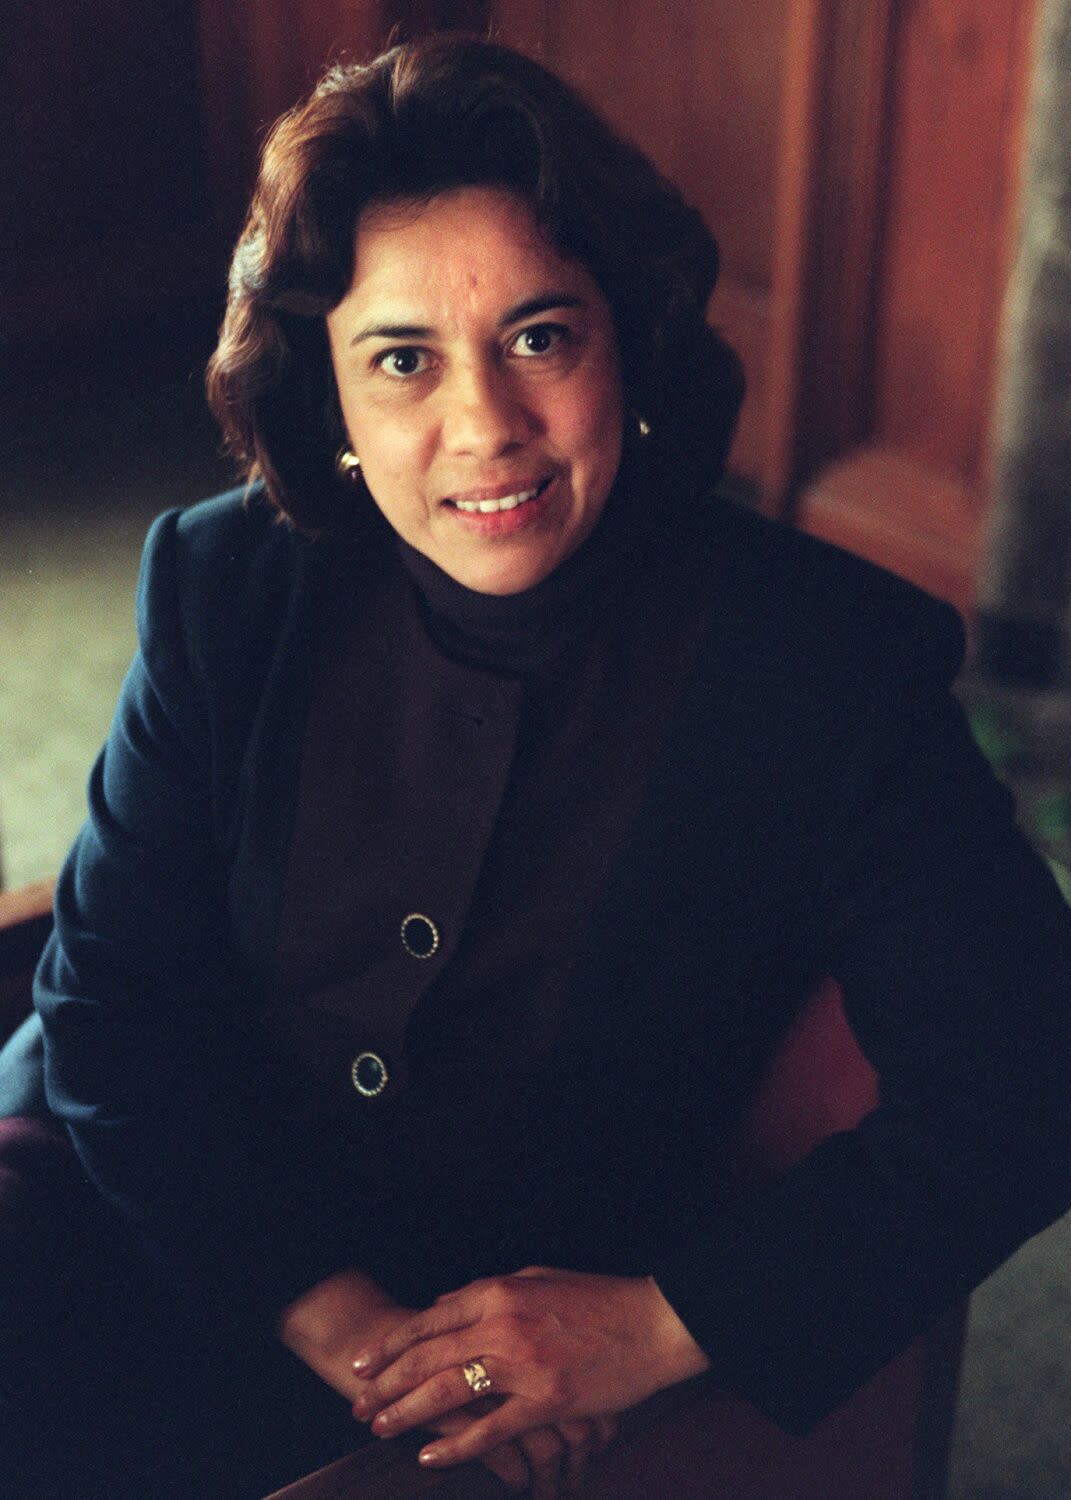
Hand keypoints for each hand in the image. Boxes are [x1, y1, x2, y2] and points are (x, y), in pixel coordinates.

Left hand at [278, 1270, 606, 1493]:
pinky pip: (492, 1429)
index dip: (391, 1344)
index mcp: (500, 1292)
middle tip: (357, 1403)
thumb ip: (488, 1292)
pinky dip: (457, 1445)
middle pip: (428, 1357)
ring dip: (407, 1411)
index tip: (363, 1363)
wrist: (655, 1323)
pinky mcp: (548, 1402)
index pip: (429, 1320)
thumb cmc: (599, 1298)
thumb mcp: (538, 1279)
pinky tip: (431, 1457)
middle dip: (386, 1382)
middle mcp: (504, 1325)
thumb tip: (441, 1305)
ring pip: (448, 1391)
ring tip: (379, 1426)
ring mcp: (524, 1365)